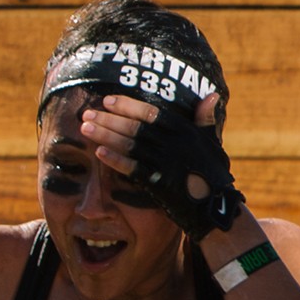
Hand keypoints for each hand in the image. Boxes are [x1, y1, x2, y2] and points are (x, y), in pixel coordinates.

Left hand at [78, 90, 244, 239]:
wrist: (214, 204)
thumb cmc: (212, 171)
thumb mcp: (212, 142)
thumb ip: (205, 119)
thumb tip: (211, 95)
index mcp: (186, 132)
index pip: (152, 113)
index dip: (128, 105)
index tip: (107, 100)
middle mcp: (175, 145)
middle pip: (136, 128)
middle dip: (109, 119)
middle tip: (87, 113)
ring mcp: (166, 164)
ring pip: (131, 146)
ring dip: (106, 136)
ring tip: (85, 128)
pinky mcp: (159, 183)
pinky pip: (133, 169)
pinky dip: (116, 160)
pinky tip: (99, 152)